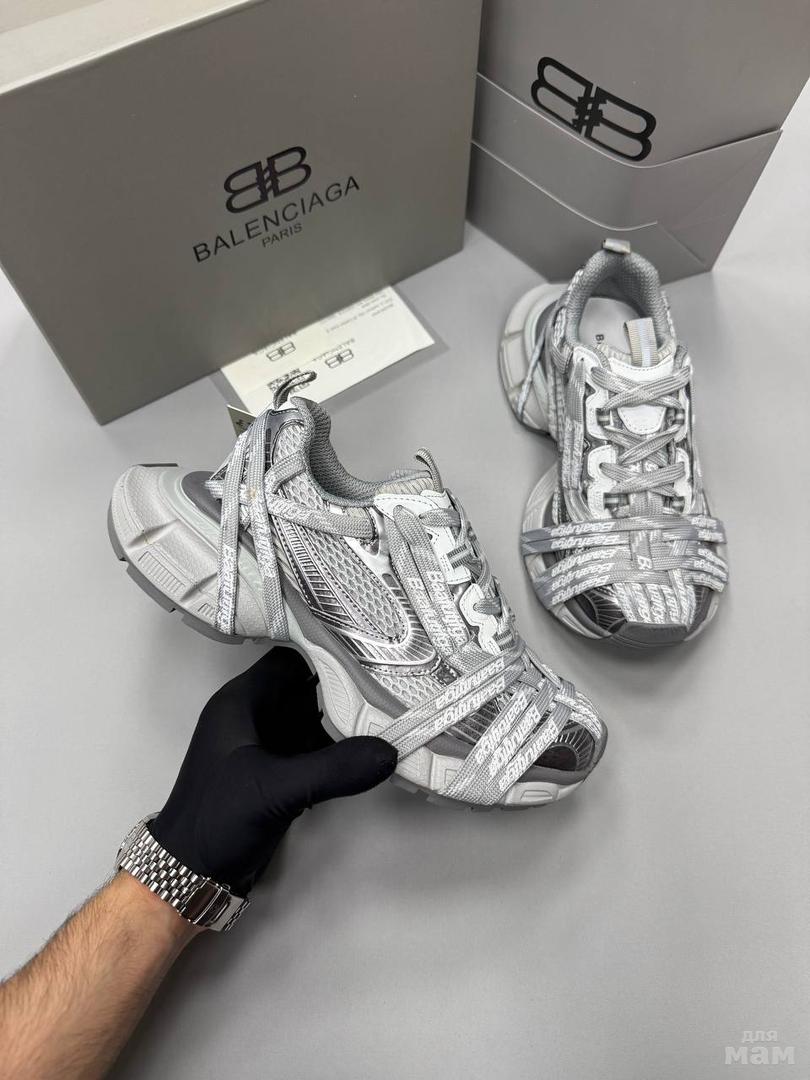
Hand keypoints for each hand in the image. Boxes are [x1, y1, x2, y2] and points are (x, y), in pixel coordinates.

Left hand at [149, 647, 396, 895]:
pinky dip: (330, 750)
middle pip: (303, 688)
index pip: (288, 660)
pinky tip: (359, 757)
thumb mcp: (277, 790)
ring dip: (338, 723)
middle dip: (341, 690)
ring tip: (384, 719)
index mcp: (239, 703)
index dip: (325, 656)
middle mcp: (249, 717)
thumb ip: (333, 769)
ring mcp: (260, 746)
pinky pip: (306, 748)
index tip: (368, 659)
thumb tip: (388, 751)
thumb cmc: (216, 821)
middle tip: (387, 689)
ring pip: (307, 719)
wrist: (188, 875)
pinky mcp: (271, 773)